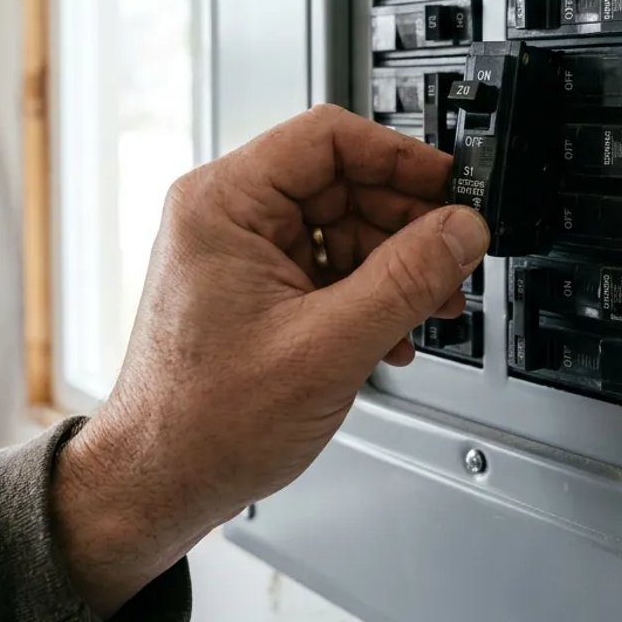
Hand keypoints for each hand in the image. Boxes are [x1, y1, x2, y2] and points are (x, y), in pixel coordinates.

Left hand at [51, 104, 489, 615]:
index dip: (400, 158)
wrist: (160, 483)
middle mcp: (226, 217)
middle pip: (343, 183)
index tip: (449, 187)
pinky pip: (328, 267)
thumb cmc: (202, 422)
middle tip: (451, 259)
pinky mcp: (254, 290)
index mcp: (224, 203)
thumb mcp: (329, 345)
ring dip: (396, 267)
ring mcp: (240, 254)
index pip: (328, 137)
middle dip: (406, 225)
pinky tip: (394, 332)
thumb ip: (407, 279)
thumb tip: (460, 230)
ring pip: (342, 228)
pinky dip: (370, 294)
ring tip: (430, 307)